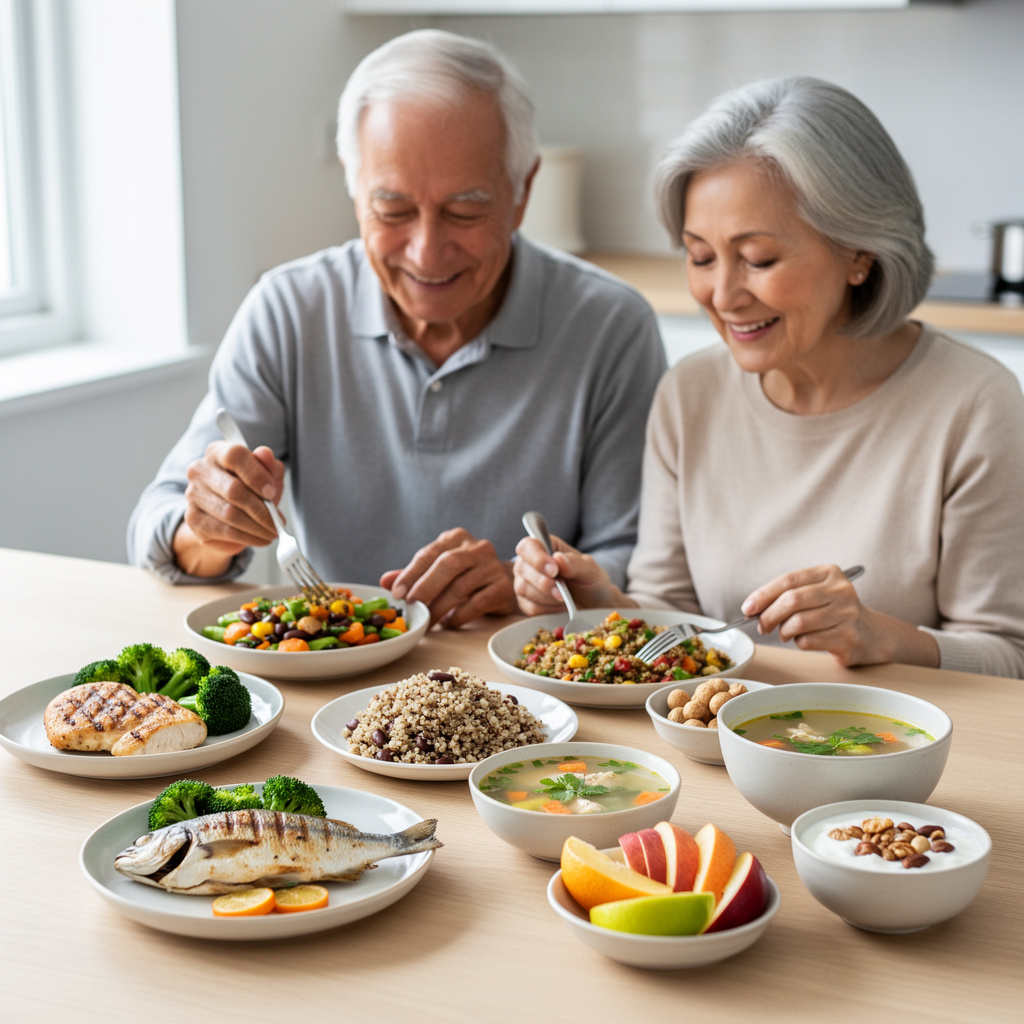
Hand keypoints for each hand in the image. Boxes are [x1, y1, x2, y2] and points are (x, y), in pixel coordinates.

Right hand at [172, 440, 284, 576]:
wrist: (227, 516)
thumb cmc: (250, 489)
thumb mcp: (266, 475)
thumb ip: (268, 465)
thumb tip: (265, 454)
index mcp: (218, 452)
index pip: (235, 456)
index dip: (256, 475)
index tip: (272, 492)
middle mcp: (200, 470)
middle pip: (233, 490)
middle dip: (262, 509)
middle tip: (279, 522)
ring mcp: (193, 495)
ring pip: (230, 514)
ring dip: (258, 527)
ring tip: (273, 532)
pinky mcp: (194, 519)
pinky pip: (225, 531)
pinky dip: (248, 537)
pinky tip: (260, 538)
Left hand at [380, 527, 517, 628]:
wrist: (505, 582)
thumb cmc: (466, 574)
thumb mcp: (438, 569)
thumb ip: (413, 574)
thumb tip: (384, 581)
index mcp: (456, 538)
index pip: (430, 553)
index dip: (411, 573)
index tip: (397, 593)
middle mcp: (477, 548)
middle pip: (448, 564)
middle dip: (426, 586)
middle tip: (411, 605)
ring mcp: (492, 567)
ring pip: (462, 586)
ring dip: (439, 607)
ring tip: (426, 622)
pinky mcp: (502, 588)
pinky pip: (477, 603)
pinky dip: (458, 615)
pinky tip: (447, 623)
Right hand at [512, 535, 622, 614]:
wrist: (594, 605)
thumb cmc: (590, 581)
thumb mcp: (590, 570)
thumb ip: (575, 563)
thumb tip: (558, 558)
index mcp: (544, 547)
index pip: (528, 546)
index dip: (537, 558)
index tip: (554, 570)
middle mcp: (529, 563)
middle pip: (522, 568)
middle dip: (543, 582)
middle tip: (561, 592)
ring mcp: (525, 583)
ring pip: (524, 589)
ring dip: (547, 597)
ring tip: (565, 598)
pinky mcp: (526, 603)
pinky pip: (530, 607)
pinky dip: (547, 609)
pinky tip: (560, 606)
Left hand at [739, 563, 935, 667]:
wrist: (871, 634)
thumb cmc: (832, 611)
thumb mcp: (815, 592)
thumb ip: (787, 594)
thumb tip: (752, 608)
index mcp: (829, 573)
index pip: (788, 580)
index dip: (763, 595)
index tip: (748, 608)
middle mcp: (841, 591)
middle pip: (792, 601)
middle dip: (769, 615)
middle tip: (762, 626)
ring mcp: (847, 615)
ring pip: (798, 623)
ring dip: (784, 631)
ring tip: (786, 633)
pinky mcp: (848, 639)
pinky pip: (808, 641)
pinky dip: (798, 643)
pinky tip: (805, 640)